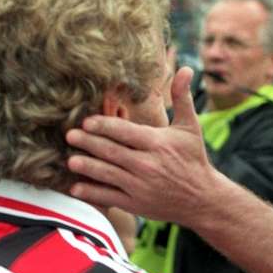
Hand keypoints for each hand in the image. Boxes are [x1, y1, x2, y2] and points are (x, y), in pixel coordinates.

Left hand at [66, 67, 220, 222]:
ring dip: (86, 167)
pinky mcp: (137, 204)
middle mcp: (148, 164)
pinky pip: (109, 197)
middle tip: (69, 136)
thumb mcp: (190, 127)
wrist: (203, 199)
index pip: (124, 131)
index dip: (103, 125)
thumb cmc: (194, 159)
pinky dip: (92, 193)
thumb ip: (182, 98)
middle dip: (88, 143)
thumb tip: (185, 68)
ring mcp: (140, 186)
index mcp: (157, 143)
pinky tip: (76, 188)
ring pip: (107, 174)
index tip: (86, 121)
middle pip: (111, 151)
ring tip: (70, 160)